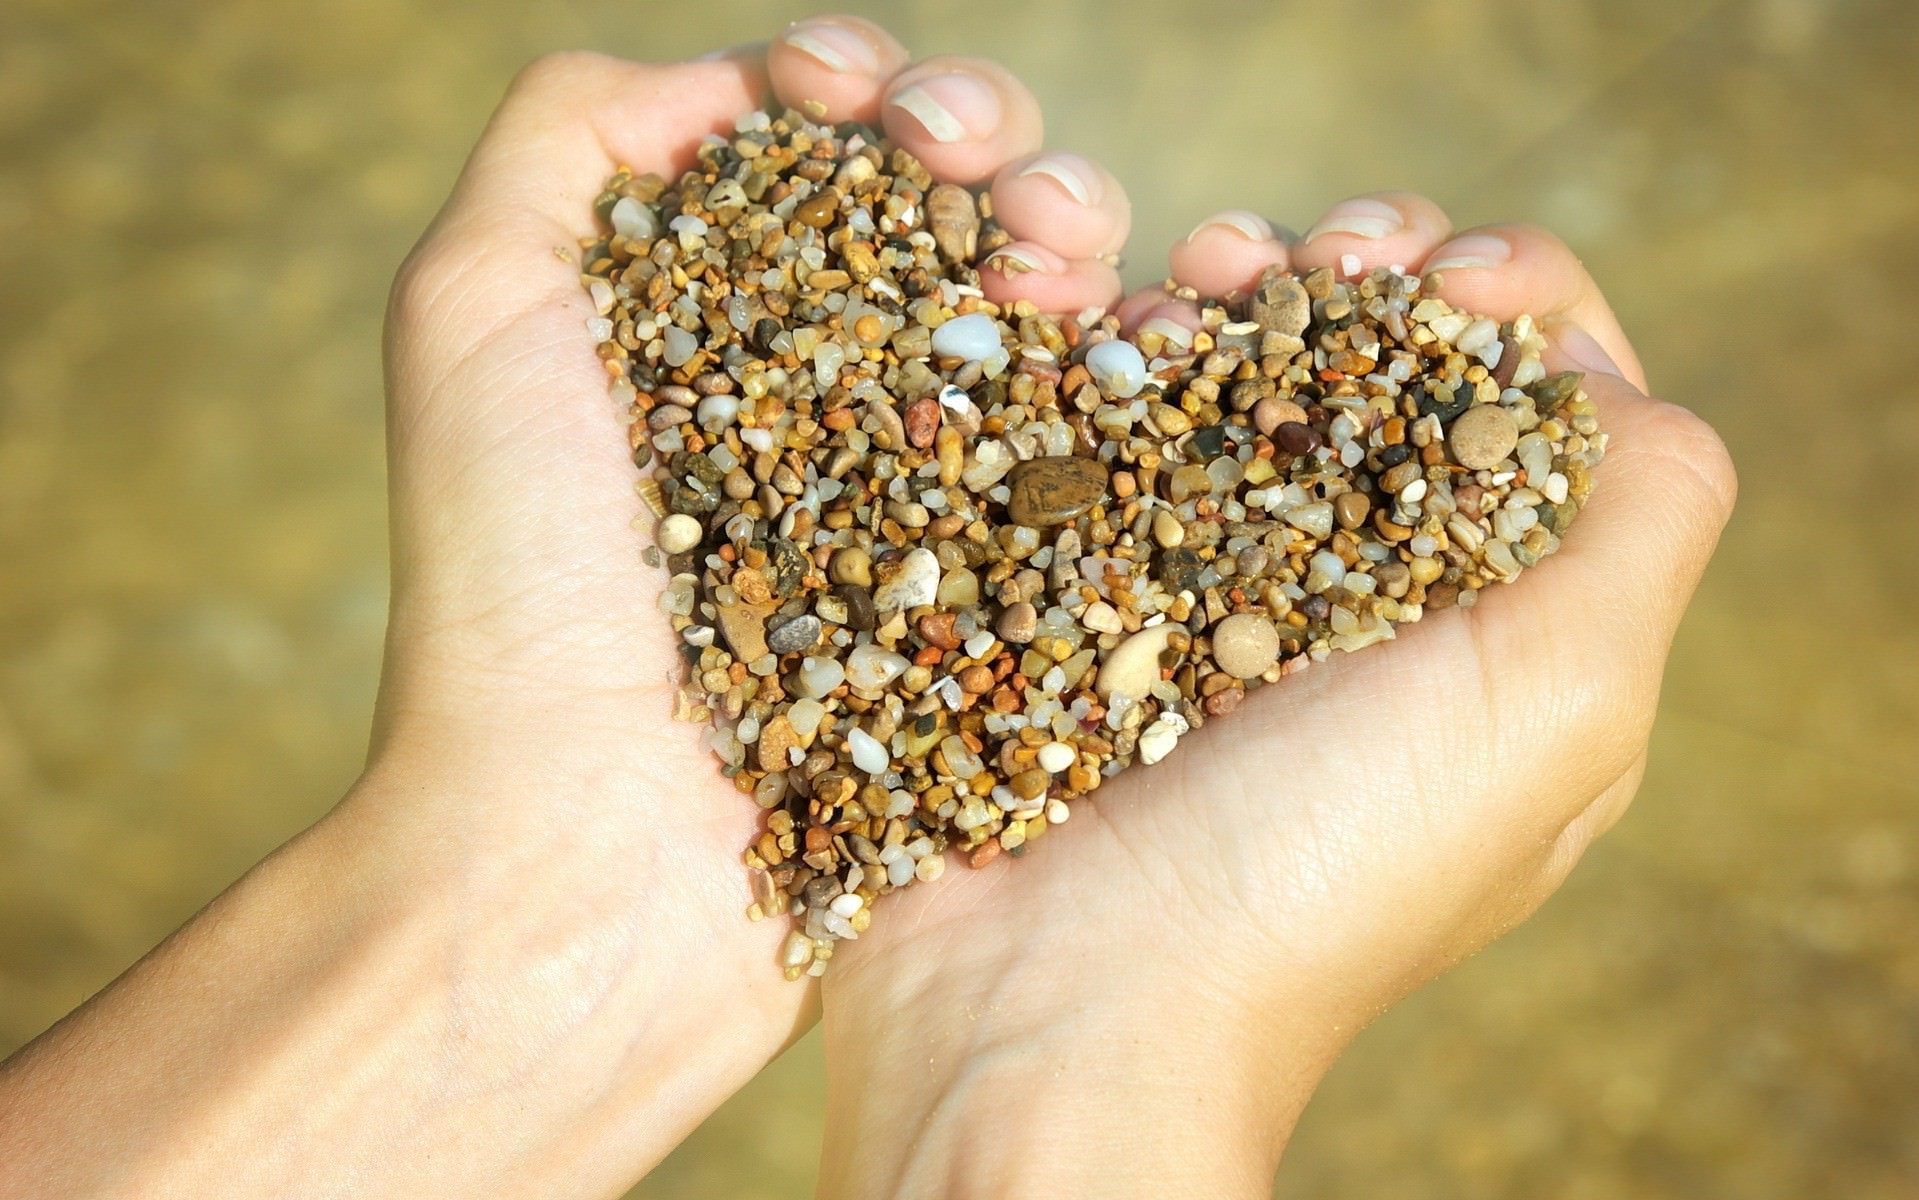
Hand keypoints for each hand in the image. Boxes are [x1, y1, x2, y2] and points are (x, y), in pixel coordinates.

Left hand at [364, 14, 1136, 1194]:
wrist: (591, 854)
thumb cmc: (513, 591)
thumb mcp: (470, 314)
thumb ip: (567, 139)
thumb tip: (731, 84)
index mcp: (710, 325)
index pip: (817, 160)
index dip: (859, 90)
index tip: (856, 94)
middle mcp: (824, 398)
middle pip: (941, 216)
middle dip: (984, 143)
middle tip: (989, 174)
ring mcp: (921, 492)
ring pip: (1034, 309)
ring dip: (1066, 229)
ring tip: (1066, 249)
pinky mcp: (1001, 588)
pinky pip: (1093, 447)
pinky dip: (1128, 358)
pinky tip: (1133, 317)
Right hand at [812, 96, 1738, 1199]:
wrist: (1054, 1008)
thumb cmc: (1315, 876)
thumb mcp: (1555, 706)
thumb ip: (1639, 515)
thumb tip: (1599, 376)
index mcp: (1503, 633)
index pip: (1544, 408)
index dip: (1507, 303)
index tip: (1432, 276)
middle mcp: (1364, 608)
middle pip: (1386, 374)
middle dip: (1355, 276)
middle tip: (1295, 255)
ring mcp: (1210, 598)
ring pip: (1239, 385)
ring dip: (1226, 296)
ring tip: (1183, 282)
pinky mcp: (1081, 596)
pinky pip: (1112, 435)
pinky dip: (1114, 362)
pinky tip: (1101, 325)